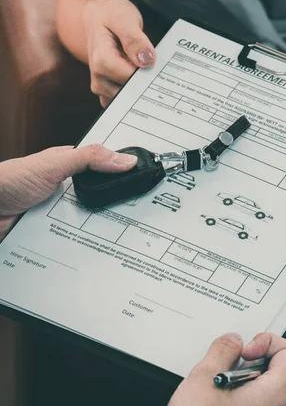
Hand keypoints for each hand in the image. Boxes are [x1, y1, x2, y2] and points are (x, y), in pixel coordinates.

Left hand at [0, 144, 136, 238]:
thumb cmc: (8, 181)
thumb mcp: (54, 164)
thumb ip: (89, 158)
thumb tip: (125, 159)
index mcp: (70, 165)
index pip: (105, 166)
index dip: (126, 170)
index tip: (150, 176)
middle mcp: (68, 189)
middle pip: (102, 196)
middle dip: (120, 205)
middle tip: (147, 212)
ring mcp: (62, 213)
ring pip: (92, 220)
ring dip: (103, 227)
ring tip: (130, 234)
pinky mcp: (55, 234)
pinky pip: (78, 239)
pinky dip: (87, 243)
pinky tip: (101, 247)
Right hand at [83, 0, 156, 106]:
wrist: (100, 19)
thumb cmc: (112, 16)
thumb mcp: (124, 18)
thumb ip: (134, 39)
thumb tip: (147, 60)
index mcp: (102, 61)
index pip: (132, 79)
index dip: (150, 76)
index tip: (164, 70)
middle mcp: (99, 79)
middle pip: (132, 93)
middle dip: (149, 86)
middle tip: (164, 73)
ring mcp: (103, 89)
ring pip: (131, 101)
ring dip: (146, 92)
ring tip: (155, 75)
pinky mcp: (108, 93)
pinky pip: (127, 103)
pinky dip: (140, 96)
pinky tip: (149, 83)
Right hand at [162, 332, 285, 405]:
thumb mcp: (205, 375)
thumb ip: (223, 350)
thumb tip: (233, 340)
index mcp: (272, 395)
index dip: (267, 341)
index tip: (244, 349)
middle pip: (273, 368)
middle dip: (246, 359)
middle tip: (223, 365)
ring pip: (259, 386)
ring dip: (237, 377)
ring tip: (214, 384)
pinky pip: (250, 403)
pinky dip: (234, 393)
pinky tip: (212, 400)